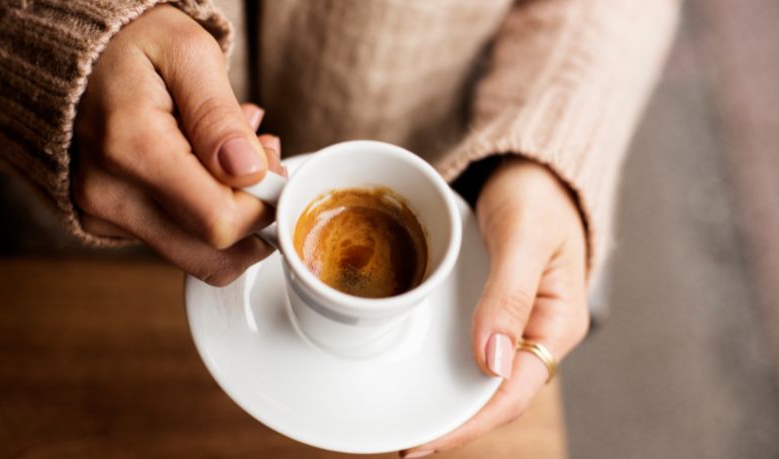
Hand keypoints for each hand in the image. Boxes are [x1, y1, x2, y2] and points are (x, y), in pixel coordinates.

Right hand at [72, 5, 283, 285]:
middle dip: (254, 218)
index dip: (263, 205)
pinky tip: (204, 167)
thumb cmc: (133, 44)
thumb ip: (219, 116)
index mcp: (132, 148)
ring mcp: (103, 214)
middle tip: (260, 163)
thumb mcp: (188, 53)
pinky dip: (202, 213)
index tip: (272, 165)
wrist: (74, 51)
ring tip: (234, 157)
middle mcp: (109, 194)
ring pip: (196, 255)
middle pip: (211, 256)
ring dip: (232, 216)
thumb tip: (248, 172)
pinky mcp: (105, 223)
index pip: (220, 222)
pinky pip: (174, 241)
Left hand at [401, 157, 589, 456]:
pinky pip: (468, 347)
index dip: (470, 422)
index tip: (426, 441)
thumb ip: (508, 295)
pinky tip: (416, 373)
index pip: (513, 392)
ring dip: (445, 401)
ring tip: (404, 419)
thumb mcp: (524, 237)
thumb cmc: (537, 193)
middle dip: (452, 423)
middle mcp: (534, 332)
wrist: (530, 165)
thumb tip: (490, 362)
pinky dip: (443, 367)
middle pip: (493, 395)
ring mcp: (512, 323)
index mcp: (556, 323)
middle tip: (405, 442)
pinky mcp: (490, 308)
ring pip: (478, 376)